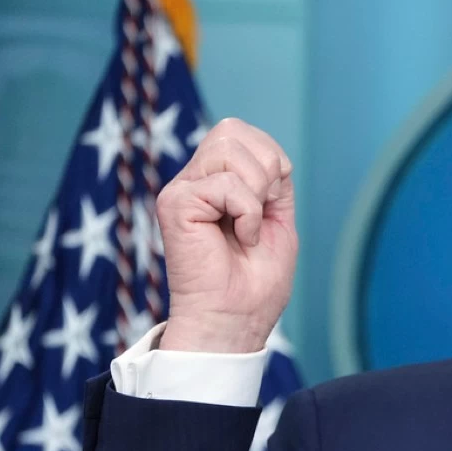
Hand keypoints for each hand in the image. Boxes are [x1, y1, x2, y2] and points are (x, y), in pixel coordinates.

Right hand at [156, 118, 297, 353]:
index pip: (241, 133)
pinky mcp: (174, 204)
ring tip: (248, 228)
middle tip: (261, 212)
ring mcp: (181, 190)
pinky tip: (239, 238)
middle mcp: (193, 180)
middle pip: (233, 130)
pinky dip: (247, 213)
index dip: (272, 160)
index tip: (271, 203)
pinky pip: (224, 184)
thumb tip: (270, 154)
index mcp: (215, 181)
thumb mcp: (277, 220)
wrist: (236, 320)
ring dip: (256, 192)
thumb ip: (272, 182)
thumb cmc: (255, 283)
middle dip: (266, 168)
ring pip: (228, 149)